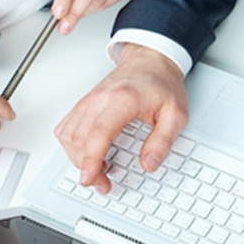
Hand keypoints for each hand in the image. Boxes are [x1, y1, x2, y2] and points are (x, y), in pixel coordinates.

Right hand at [55, 44, 187, 192]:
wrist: (150, 60)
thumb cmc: (161, 83)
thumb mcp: (176, 114)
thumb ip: (163, 141)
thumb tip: (149, 163)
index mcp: (123, 99)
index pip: (98, 133)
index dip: (91, 160)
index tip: (90, 178)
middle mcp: (100, 99)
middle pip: (79, 139)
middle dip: (86, 168)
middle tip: (103, 183)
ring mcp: (89, 100)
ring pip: (68, 135)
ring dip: (77, 158)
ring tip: (98, 171)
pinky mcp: (84, 104)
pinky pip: (66, 128)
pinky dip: (72, 146)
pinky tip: (87, 154)